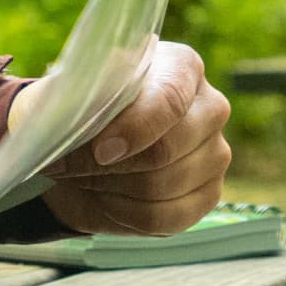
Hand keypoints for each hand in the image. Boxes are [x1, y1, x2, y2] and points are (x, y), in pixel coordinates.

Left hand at [27, 41, 234, 235]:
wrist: (81, 153)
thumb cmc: (79, 110)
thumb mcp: (72, 94)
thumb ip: (83, 100)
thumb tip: (92, 129)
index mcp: (181, 67)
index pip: (170, 98)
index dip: (134, 129)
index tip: (99, 151)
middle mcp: (210, 107)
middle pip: (168, 149)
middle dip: (109, 165)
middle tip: (70, 164)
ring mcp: (216, 153)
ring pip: (164, 186)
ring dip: (111, 187)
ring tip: (87, 174)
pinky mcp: (209, 195)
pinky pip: (166, 217)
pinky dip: (124, 213)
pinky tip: (108, 196)